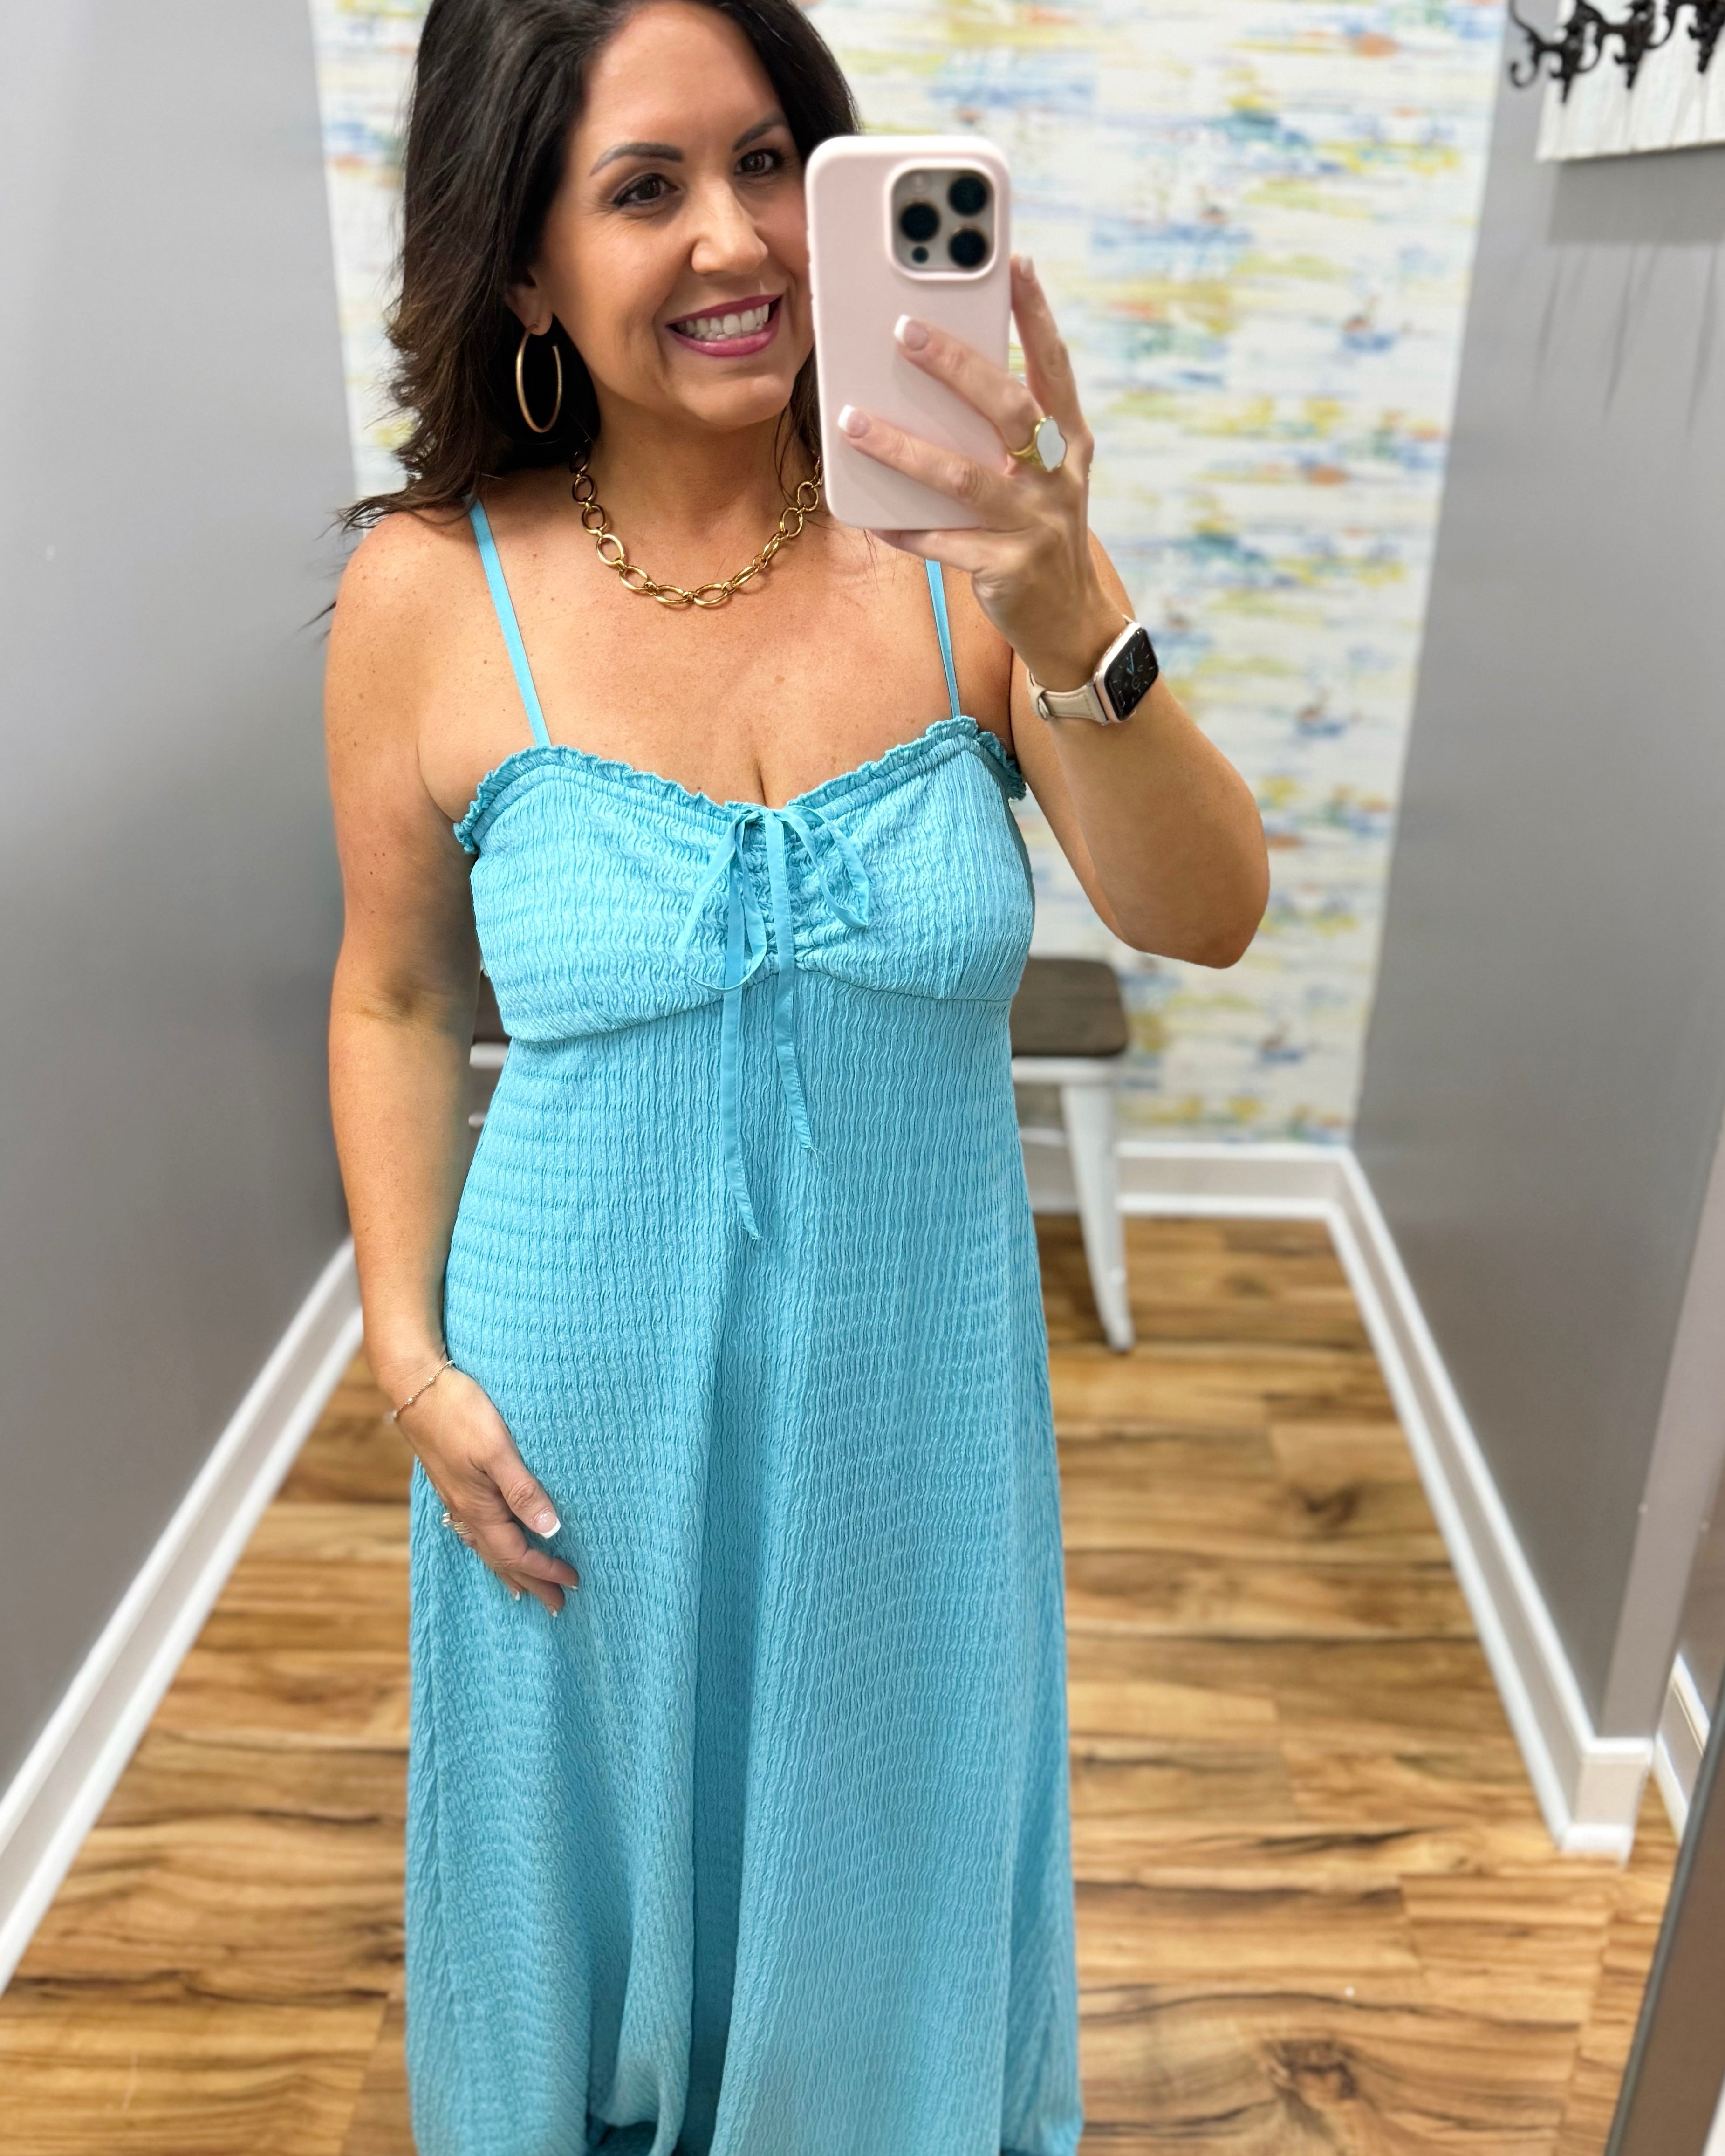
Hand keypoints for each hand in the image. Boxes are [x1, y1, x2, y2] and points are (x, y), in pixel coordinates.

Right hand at [391, 1362, 579, 1613]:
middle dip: (529, 1581)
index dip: (545, 1569)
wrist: (417, 1385)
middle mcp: (465, 1509)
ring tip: (522, 1588)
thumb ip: (523, 1490)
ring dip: (507, 1568)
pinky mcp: (452, 1481)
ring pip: (485, 1546)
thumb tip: (549, 1530)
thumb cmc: (459, 1411)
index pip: (517, 1553)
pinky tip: (490, 1541)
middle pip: (501, 1558)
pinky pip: (473, 1528)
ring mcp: (456, 1496)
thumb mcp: (496, 1450)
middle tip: (554, 1606)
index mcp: (478, 1507)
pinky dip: (489, 1545)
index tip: (572, 1582)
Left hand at [834, 255, 1123, 691]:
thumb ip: (1006, 432)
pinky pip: (944, 544)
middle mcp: (1058, 478)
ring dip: (905, 448)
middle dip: (957, 366)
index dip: (1037, 314)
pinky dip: (905, 528)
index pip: (1055, 366)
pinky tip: (870, 515)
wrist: (1070, 623)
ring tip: (854, 422)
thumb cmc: (1039, 533)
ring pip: (964, 478)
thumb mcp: (1040, 476)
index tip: (1013, 262)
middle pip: (1008, 409)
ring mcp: (1035, 525)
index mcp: (1069, 443)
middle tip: (903, 329)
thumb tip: (937, 378)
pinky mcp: (1007, 570)